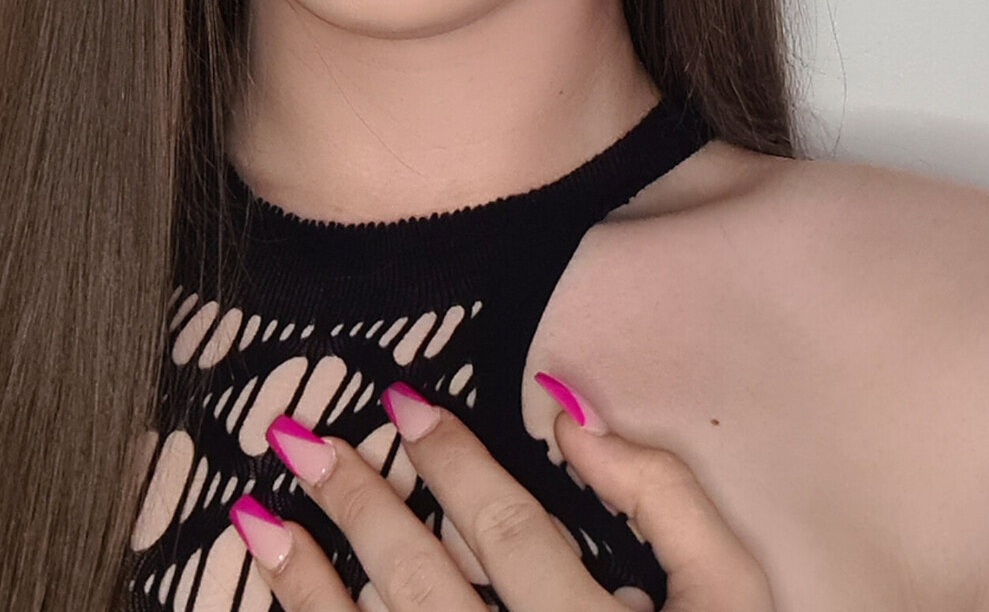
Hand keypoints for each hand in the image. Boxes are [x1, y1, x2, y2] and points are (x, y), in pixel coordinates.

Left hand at [229, 374, 773, 611]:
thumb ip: (666, 500)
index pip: (509, 529)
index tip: (397, 397)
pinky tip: (281, 611)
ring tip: (254, 522)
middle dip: (358, 506)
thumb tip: (569, 415)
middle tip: (297, 441)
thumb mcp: (734, 600)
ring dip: (308, 590)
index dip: (451, 458)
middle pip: (424, 588)